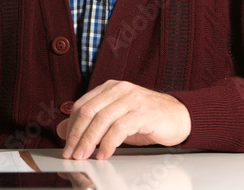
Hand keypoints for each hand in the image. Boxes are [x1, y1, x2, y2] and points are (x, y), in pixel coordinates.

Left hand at [56, 80, 190, 159]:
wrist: (180, 117)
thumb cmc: (147, 118)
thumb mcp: (115, 120)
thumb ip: (91, 123)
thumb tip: (63, 130)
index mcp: (108, 88)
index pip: (81, 105)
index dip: (70, 126)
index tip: (65, 144)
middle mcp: (118, 90)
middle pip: (88, 111)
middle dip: (76, 134)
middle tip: (71, 153)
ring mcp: (131, 99)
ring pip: (102, 119)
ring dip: (89, 140)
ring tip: (84, 156)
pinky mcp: (143, 112)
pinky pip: (120, 128)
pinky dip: (108, 143)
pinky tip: (104, 154)